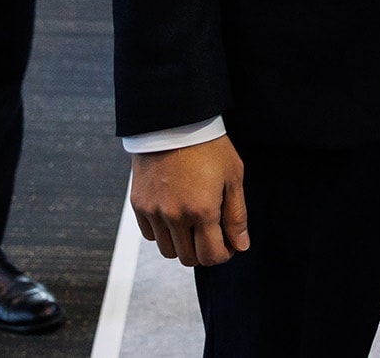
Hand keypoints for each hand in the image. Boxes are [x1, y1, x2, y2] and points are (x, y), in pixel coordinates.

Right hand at [131, 136, 248, 267]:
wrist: (173, 121)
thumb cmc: (207, 145)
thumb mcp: (232, 176)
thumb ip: (236, 215)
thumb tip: (240, 246)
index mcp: (202, 210)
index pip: (211, 256)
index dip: (223, 255)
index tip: (227, 244)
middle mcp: (175, 216)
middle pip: (188, 258)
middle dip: (203, 251)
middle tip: (211, 234)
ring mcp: (154, 211)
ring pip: (168, 250)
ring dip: (182, 244)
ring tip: (192, 224)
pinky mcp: (139, 204)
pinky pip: (150, 234)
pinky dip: (162, 232)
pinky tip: (174, 214)